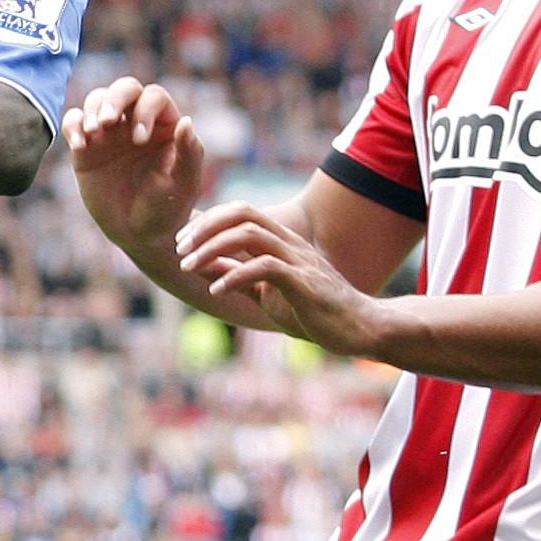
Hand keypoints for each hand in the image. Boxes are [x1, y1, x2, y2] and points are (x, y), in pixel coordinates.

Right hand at [63, 78, 206, 258]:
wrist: (138, 233)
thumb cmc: (167, 208)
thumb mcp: (183, 183)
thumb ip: (189, 153)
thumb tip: (186, 121)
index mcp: (165, 124)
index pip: (153, 97)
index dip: (145, 111)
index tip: (139, 141)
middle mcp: (136, 121)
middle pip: (124, 89)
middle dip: (114, 99)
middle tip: (107, 123)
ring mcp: (109, 132)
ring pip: (97, 99)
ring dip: (92, 110)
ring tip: (92, 134)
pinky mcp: (85, 147)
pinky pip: (73, 121)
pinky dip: (72, 125)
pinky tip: (79, 144)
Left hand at [173, 203, 392, 358]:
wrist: (360, 328)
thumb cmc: (314, 311)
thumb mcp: (267, 293)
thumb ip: (238, 276)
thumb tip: (203, 267)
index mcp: (280, 241)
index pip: (240, 212)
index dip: (207, 221)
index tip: (182, 242)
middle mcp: (289, 243)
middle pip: (243, 212)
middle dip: (205, 226)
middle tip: (180, 249)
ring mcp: (298, 260)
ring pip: (249, 233)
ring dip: (213, 248)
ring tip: (189, 267)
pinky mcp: (304, 282)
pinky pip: (265, 267)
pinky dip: (235, 276)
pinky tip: (217, 291)